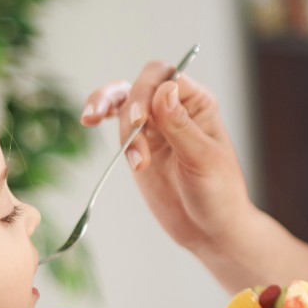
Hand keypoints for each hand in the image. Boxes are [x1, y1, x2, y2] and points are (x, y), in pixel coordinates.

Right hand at [81, 63, 254, 252]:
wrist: (209, 229)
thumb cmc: (219, 193)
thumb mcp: (203, 160)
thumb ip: (180, 126)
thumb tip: (163, 90)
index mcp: (198, 104)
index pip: (167, 78)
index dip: (148, 91)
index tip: (140, 121)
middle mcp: (176, 108)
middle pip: (142, 85)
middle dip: (130, 108)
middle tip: (134, 141)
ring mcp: (155, 125)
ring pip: (124, 99)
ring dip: (111, 113)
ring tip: (97, 126)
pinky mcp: (138, 143)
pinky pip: (115, 119)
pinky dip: (101, 114)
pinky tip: (89, 119)